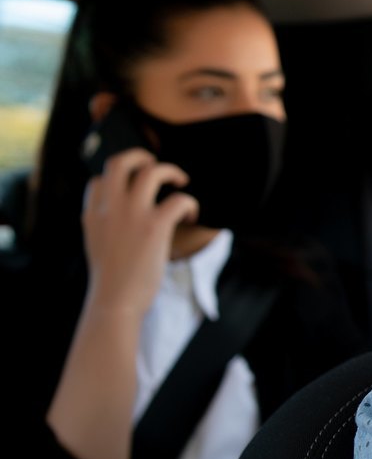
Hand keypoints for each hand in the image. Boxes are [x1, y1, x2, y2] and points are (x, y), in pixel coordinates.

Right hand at [80, 148, 198, 316]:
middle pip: (120, 163)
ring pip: (152, 172)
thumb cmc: (112, 279)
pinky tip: (193, 215)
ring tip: (182, 181)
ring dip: (171, 171)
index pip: (98, 180)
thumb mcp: (98, 245)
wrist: (115, 302)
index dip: (117, 179)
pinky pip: (179, 200)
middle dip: (140, 156)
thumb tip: (121, 217)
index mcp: (92, 214)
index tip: (132, 186)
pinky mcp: (155, 226)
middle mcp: (109, 208)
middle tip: (156, 164)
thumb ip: (105, 224)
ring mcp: (132, 214)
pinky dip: (191, 203)